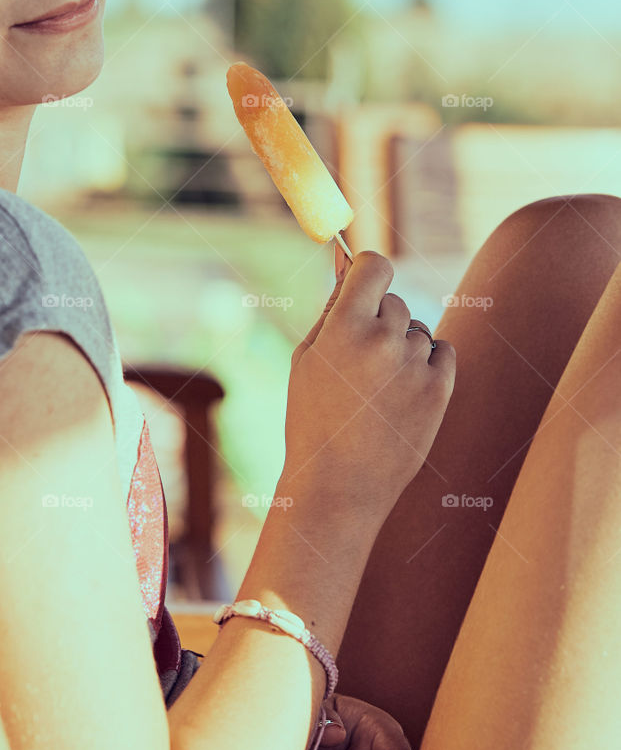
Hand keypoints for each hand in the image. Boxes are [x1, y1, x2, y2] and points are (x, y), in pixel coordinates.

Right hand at [284, 249, 455, 517]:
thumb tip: (346, 264)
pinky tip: (403, 391)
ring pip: (417, 330)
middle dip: (380, 320)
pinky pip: (443, 351)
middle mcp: (383, 340)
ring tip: (378, 388)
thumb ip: (330, 310)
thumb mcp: (306, 360)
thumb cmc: (313, 420)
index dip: (367, 270)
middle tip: (360, 360)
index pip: (373, 265)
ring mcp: (415, 365)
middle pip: (395, 301)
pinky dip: (427, 363)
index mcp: (343, 327)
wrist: (339, 485)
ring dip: (402, 346)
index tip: (364, 282)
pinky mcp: (440, 390)